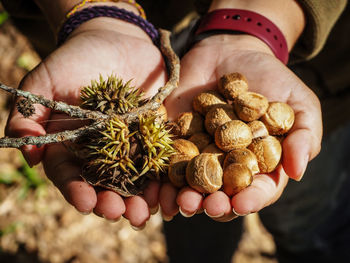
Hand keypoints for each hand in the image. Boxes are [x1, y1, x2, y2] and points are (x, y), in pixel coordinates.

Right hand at [6, 18, 165, 227]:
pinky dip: (164, 177)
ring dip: (140, 198)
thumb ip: (29, 115)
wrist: (116, 39)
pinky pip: (161, 159)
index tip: (85, 203)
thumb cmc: (75, 58)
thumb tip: (27, 154)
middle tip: (120, 213)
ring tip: (146, 212)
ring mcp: (130, 144)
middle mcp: (102, 151)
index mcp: (73, 145)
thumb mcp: (44, 81)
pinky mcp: (154, 133)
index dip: (76, 191)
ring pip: (135, 179)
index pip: (71, 175)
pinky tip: (169, 191)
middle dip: (112, 201)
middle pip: (105, 184)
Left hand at [161, 34, 321, 220]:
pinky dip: (160, 178)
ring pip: (190, 184)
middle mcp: (227, 165)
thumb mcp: (298, 103)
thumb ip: (304, 136)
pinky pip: (166, 161)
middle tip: (206, 206)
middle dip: (213, 204)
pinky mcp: (175, 139)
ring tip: (180, 201)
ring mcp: (199, 153)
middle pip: (221, 193)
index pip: (256, 189)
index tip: (242, 203)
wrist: (231, 52)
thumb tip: (298, 173)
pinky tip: (155, 189)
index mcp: (258, 163)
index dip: (251, 199)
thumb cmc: (271, 78)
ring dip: (184, 197)